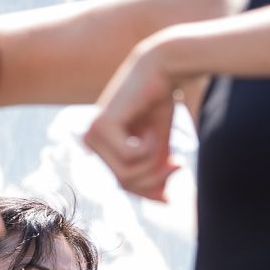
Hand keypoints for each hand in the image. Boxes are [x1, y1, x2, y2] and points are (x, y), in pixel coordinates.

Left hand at [82, 43, 183, 200]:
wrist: (163, 67)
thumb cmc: (160, 103)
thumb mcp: (159, 148)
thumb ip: (156, 175)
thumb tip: (164, 202)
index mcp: (101, 146)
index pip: (124, 184)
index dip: (150, 189)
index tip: (175, 176)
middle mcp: (91, 141)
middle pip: (125, 183)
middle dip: (154, 179)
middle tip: (179, 165)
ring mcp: (92, 134)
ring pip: (127, 173)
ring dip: (153, 162)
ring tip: (160, 140)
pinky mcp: (100, 127)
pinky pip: (129, 158)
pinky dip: (148, 148)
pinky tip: (151, 129)